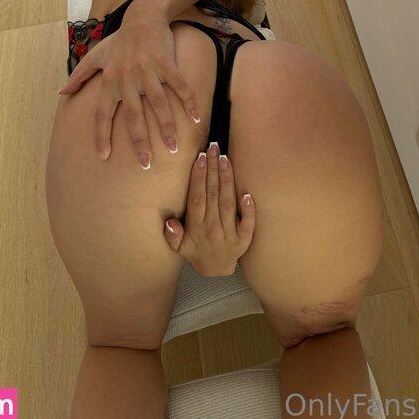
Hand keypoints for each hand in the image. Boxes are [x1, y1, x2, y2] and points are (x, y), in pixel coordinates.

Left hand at [59, 1, 200, 165]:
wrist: (142, 17)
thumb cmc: (119, 41)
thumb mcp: (96, 56)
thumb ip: (79, 76)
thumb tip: (60, 94)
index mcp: (110, 80)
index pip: (102, 113)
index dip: (102, 135)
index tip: (103, 156)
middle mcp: (127, 78)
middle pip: (134, 115)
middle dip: (139, 141)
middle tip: (145, 164)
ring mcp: (148, 70)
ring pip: (158, 104)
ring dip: (166, 127)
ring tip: (172, 148)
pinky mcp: (166, 63)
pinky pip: (178, 85)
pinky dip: (188, 102)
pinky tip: (196, 118)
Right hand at [164, 142, 254, 276]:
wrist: (216, 270)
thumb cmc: (196, 251)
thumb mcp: (179, 247)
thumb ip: (172, 235)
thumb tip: (170, 222)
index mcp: (196, 228)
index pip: (197, 198)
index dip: (198, 177)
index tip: (200, 158)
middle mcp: (212, 229)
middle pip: (213, 195)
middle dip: (213, 170)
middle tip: (213, 148)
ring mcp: (229, 235)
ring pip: (228, 203)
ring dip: (227, 179)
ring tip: (225, 158)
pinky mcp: (243, 241)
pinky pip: (247, 224)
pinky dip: (248, 210)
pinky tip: (247, 193)